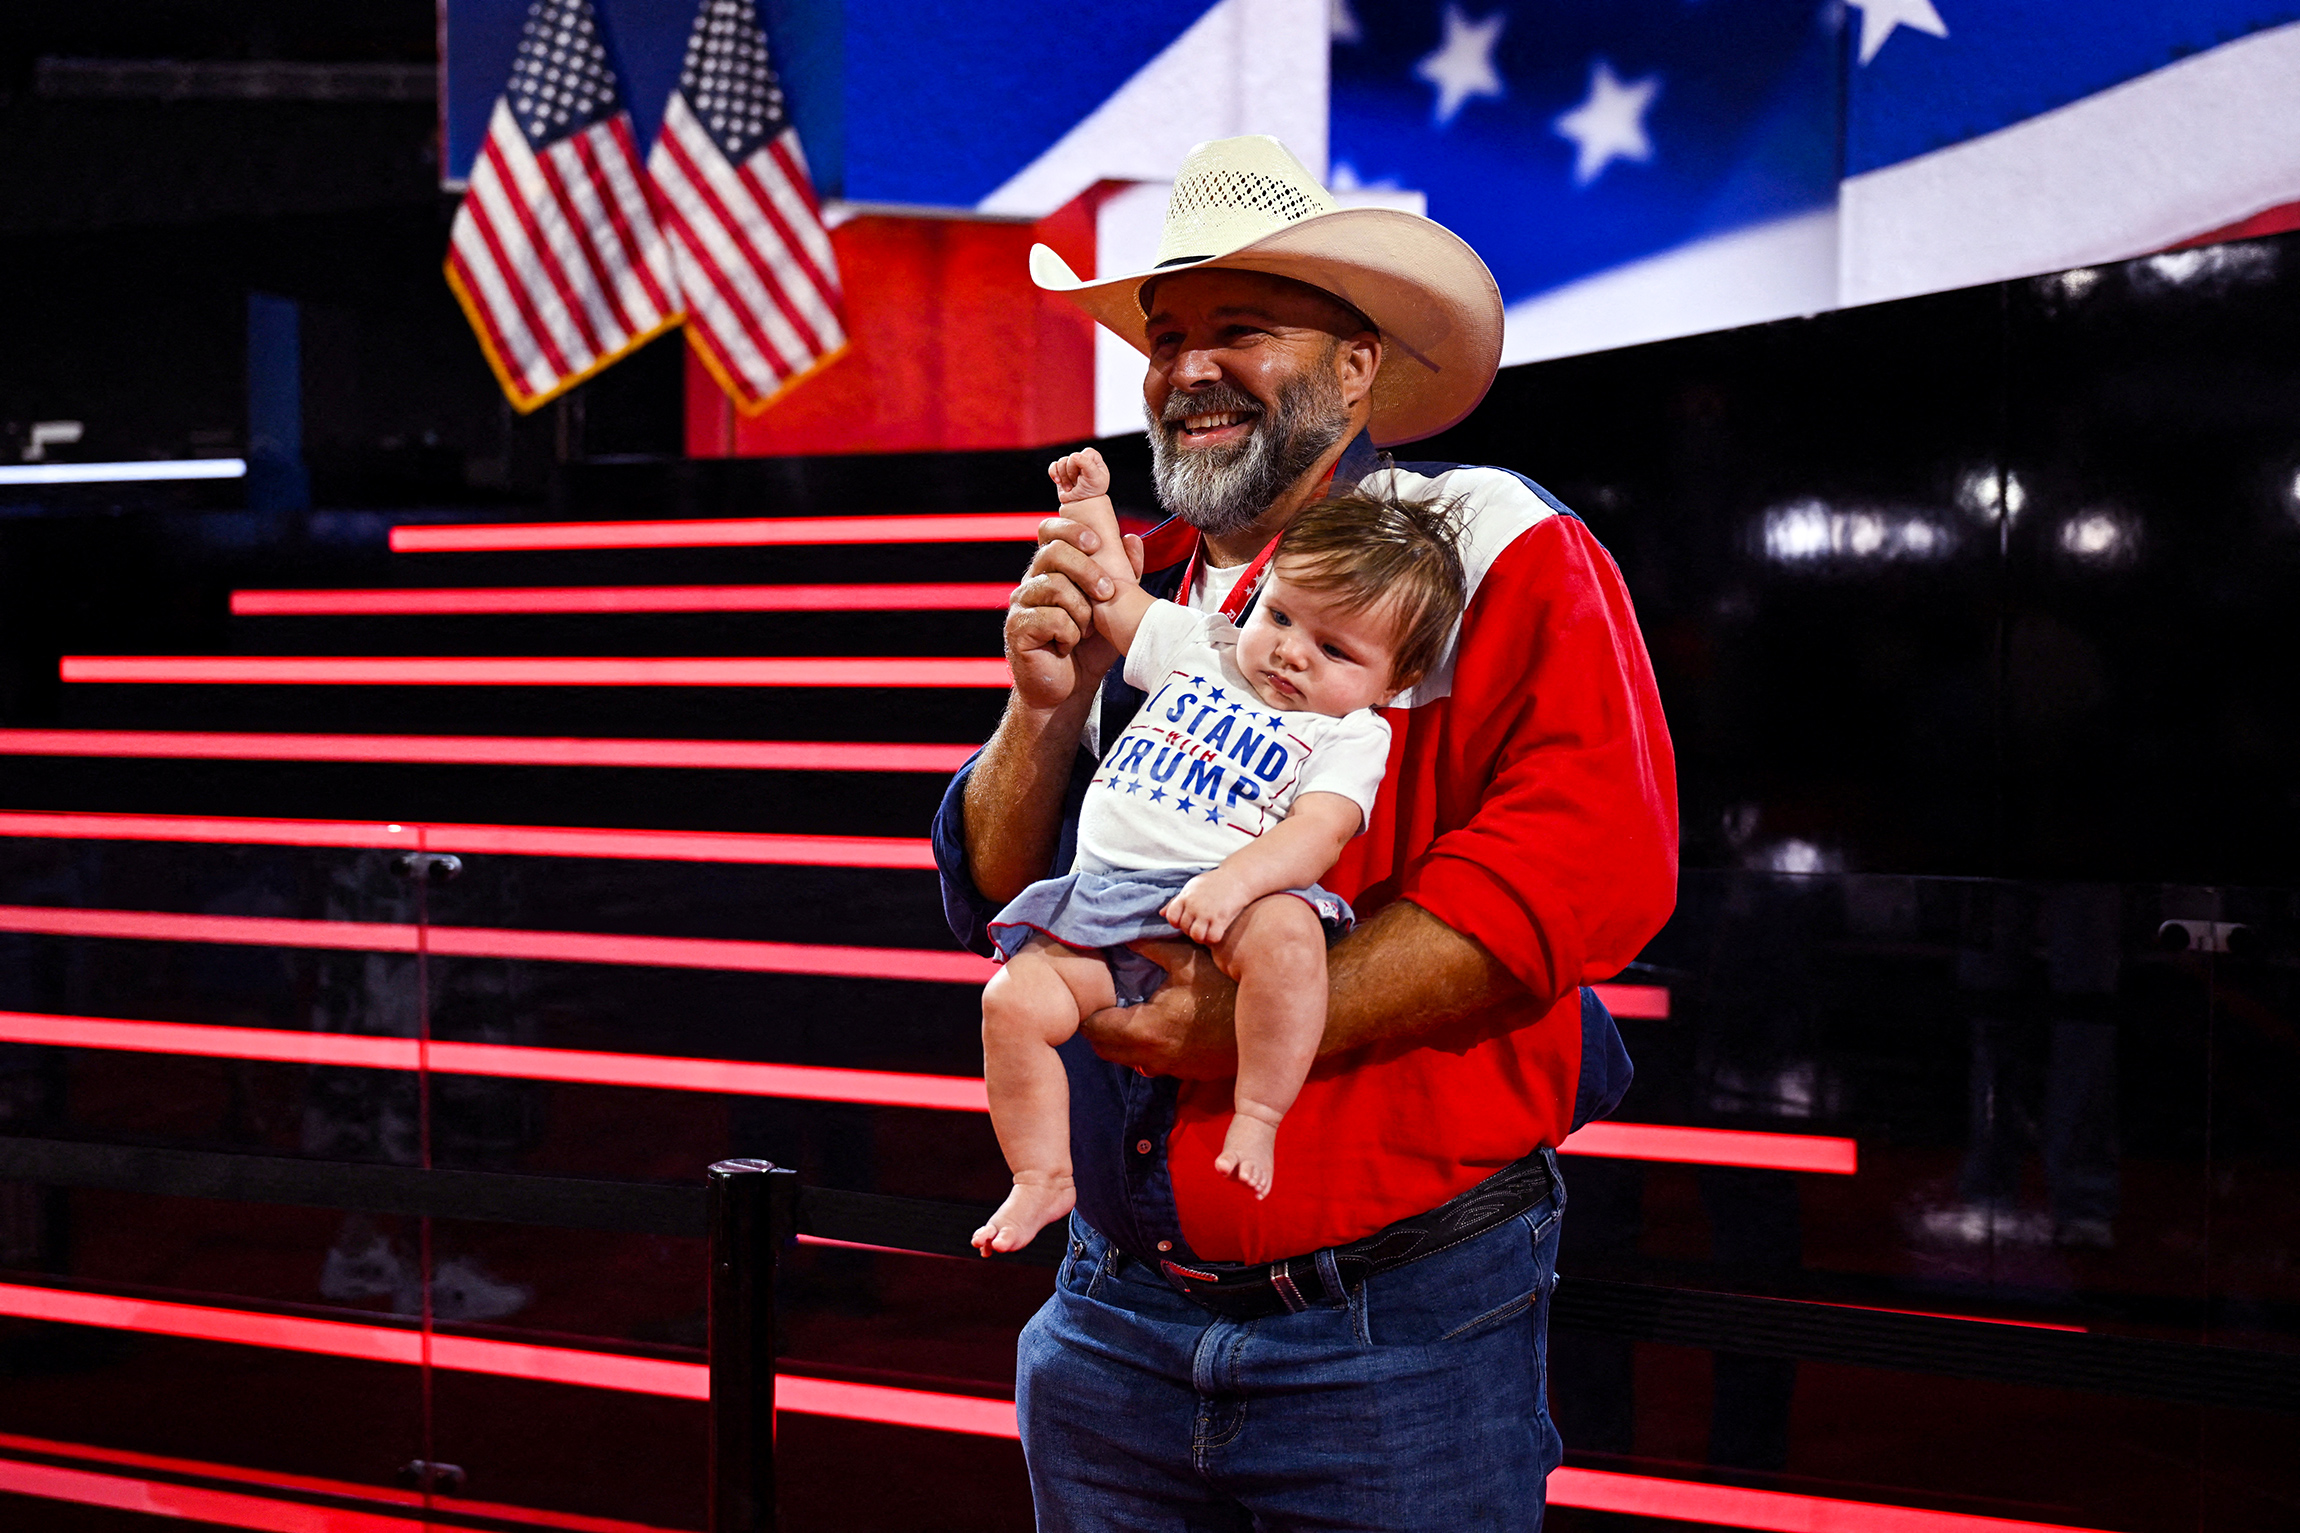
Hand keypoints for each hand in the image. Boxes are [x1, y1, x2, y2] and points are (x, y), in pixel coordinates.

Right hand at [1003, 518, 1144, 711]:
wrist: (1071, 688)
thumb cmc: (1091, 647)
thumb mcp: (1115, 607)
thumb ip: (1124, 573)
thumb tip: (1131, 539)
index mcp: (1052, 569)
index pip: (1050, 531)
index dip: (1071, 530)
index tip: (1096, 544)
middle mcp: (1032, 581)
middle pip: (1054, 552)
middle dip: (1087, 570)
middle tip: (1105, 593)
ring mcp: (1021, 603)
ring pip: (1054, 586)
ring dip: (1081, 611)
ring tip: (1084, 632)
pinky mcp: (1017, 628)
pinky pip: (1050, 618)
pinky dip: (1069, 634)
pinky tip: (1067, 646)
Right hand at [1047, 447, 1111, 502]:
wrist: (1083, 505)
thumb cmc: (1093, 491)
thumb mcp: (1095, 477)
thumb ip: (1087, 464)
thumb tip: (1074, 455)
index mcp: (1093, 457)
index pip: (1083, 453)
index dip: (1081, 465)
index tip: (1085, 476)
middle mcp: (1082, 458)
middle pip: (1070, 459)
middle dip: (1072, 474)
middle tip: (1078, 484)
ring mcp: (1070, 465)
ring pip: (1061, 462)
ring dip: (1064, 478)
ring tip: (1070, 488)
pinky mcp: (1061, 471)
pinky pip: (1053, 466)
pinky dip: (1054, 474)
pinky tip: (1058, 482)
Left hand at [1079, 938, 1239, 1080]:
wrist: (1269, 1022)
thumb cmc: (1226, 988)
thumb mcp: (1186, 960)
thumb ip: (1148, 947)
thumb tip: (1123, 935)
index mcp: (1145, 1029)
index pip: (1094, 1028)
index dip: (1088, 1009)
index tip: (1092, 992)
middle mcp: (1152, 1057)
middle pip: (1104, 1049)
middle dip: (1098, 1026)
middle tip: (1106, 1000)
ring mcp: (1170, 1069)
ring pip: (1127, 1060)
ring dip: (1120, 1039)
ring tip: (1129, 1010)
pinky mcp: (1187, 1073)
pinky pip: (1151, 1065)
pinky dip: (1144, 1048)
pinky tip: (1158, 1023)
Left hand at [1160, 871, 1250, 945]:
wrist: (1237, 878)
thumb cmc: (1213, 882)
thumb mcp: (1192, 887)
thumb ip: (1176, 900)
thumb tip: (1161, 913)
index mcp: (1185, 897)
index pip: (1171, 918)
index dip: (1178, 922)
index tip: (1188, 920)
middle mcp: (1194, 905)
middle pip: (1184, 929)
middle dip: (1191, 930)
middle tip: (1200, 925)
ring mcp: (1207, 912)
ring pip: (1196, 936)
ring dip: (1201, 937)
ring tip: (1207, 930)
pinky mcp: (1221, 918)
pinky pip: (1212, 938)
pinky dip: (1213, 938)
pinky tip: (1217, 931)